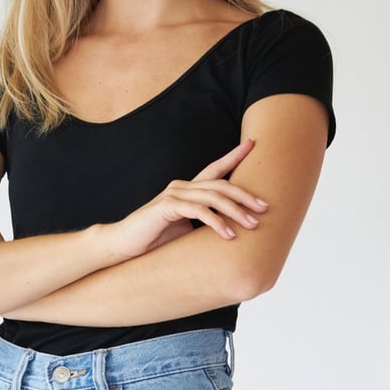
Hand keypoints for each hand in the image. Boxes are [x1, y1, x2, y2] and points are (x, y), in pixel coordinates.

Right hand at [106, 139, 268, 258]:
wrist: (123, 244)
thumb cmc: (153, 239)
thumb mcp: (184, 230)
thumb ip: (203, 224)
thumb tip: (230, 230)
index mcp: (187, 189)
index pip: (215, 169)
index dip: (233, 155)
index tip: (252, 145)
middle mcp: (181, 187)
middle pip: (221, 184)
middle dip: (246, 195)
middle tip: (265, 207)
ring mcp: (173, 195)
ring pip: (213, 197)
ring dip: (236, 211)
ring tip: (252, 225)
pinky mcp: (167, 207)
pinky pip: (198, 211)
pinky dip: (216, 222)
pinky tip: (228, 234)